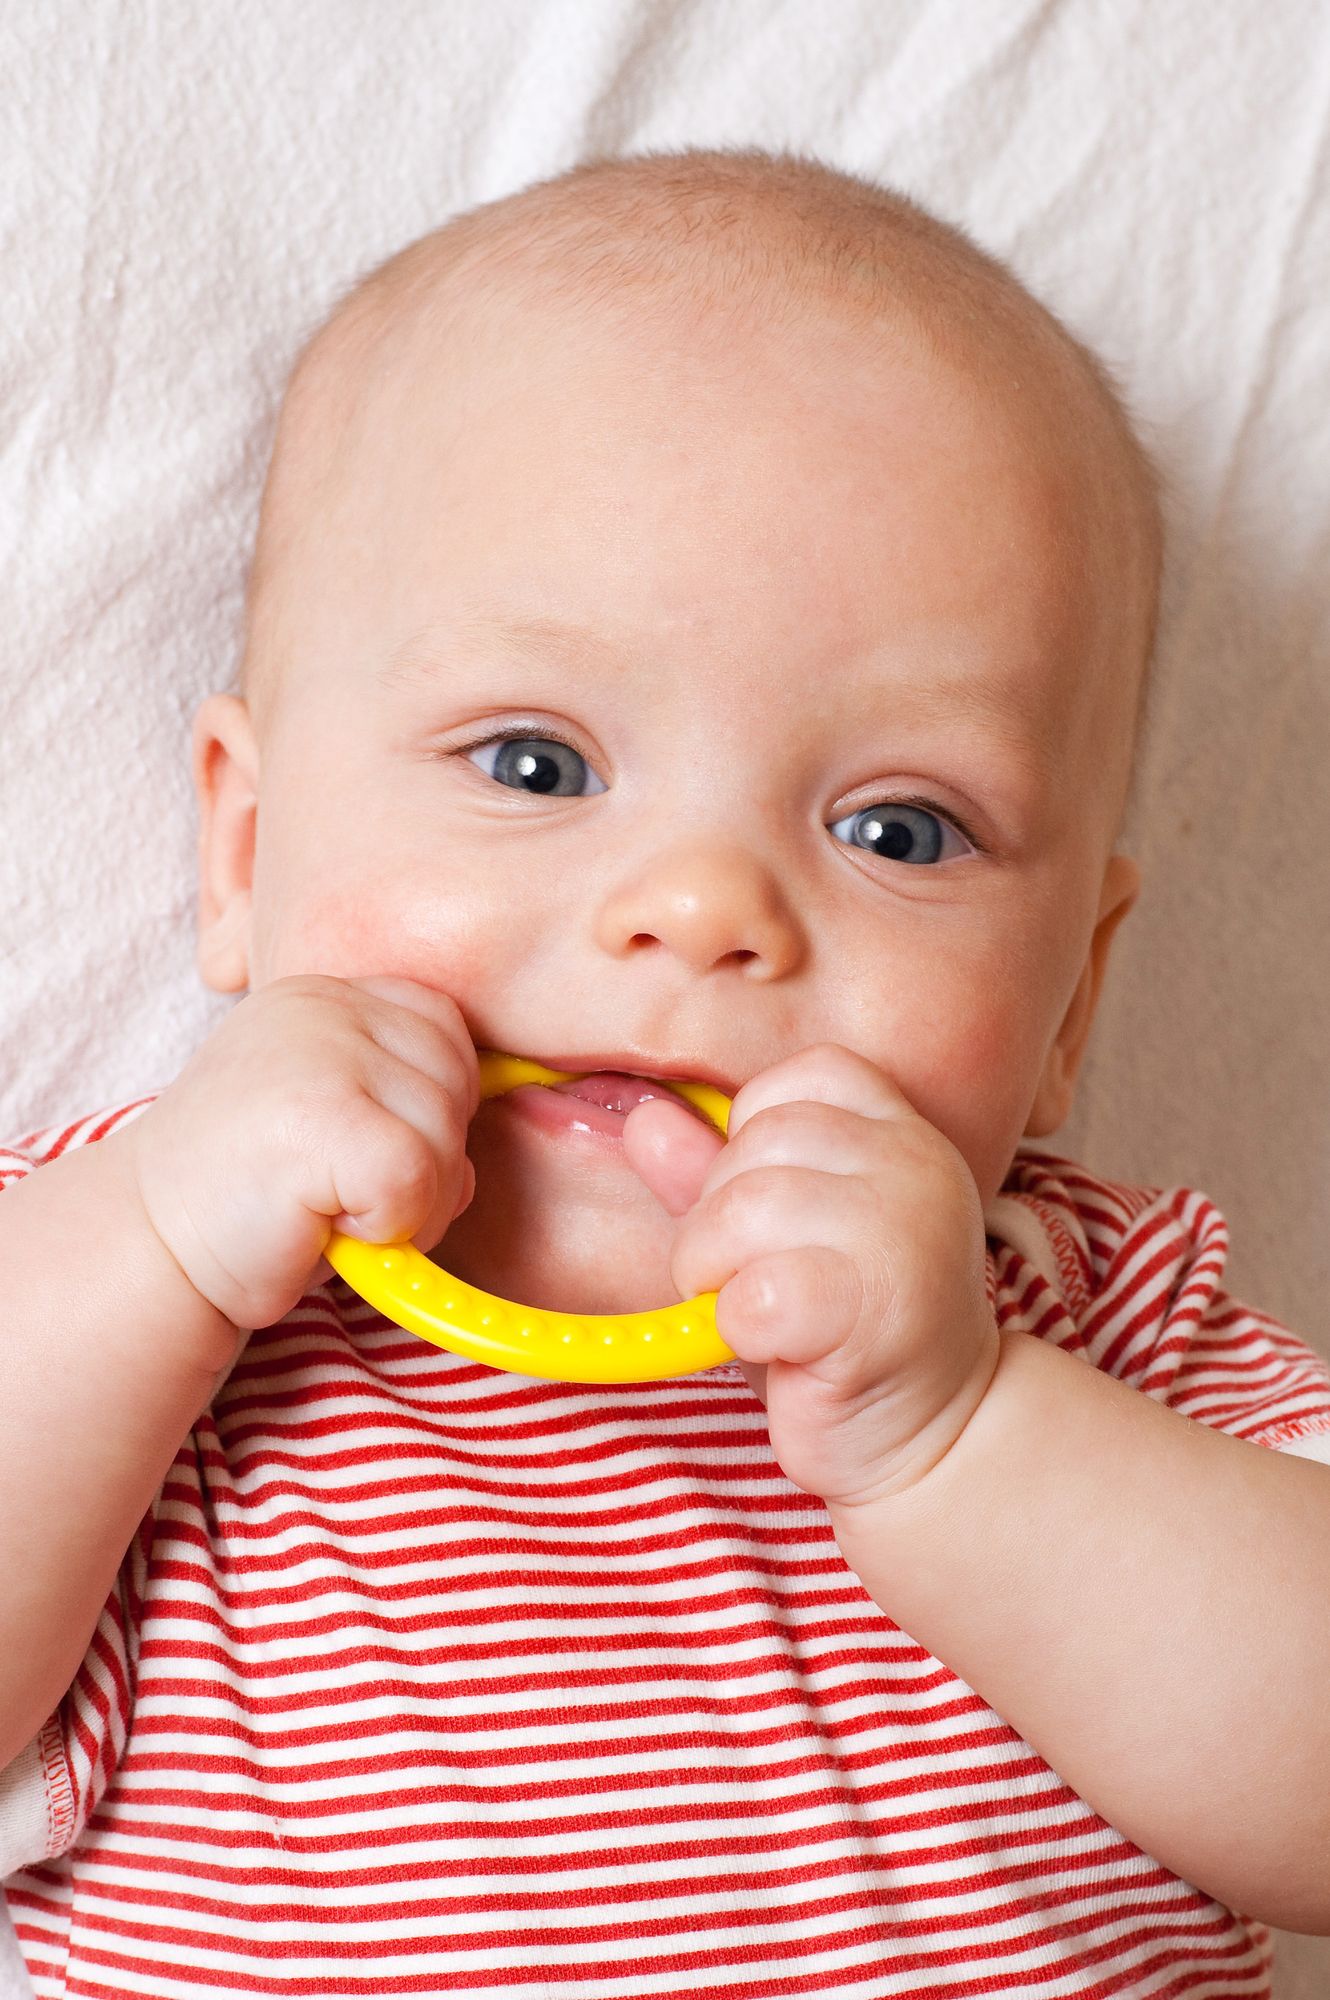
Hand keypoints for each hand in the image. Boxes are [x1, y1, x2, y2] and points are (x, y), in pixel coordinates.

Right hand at [125, 975, 478, 1333]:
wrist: (148, 1251)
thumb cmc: (253, 1194)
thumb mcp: (332, 1106)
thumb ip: (403, 1088)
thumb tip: (506, 1110)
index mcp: (330, 993)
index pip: (449, 1033)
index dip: (428, 1111)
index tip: (356, 1151)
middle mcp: (324, 1004)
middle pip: (459, 1083)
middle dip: (426, 1158)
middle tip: (343, 1189)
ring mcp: (320, 1053)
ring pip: (446, 1138)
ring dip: (408, 1203)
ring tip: (327, 1207)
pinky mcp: (320, 1117)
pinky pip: (418, 1181)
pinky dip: (387, 1226)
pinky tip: (322, 1223)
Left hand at [624, 1043, 999, 1513]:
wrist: (937, 1437)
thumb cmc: (848, 1331)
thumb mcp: (778, 1237)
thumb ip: (713, 1173)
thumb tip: (644, 1118)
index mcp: (902, 1132)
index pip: (804, 1075)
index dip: (753, 1134)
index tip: (768, 1208)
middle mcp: (915, 1165)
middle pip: (759, 1141)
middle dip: (715, 1217)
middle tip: (746, 1278)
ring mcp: (903, 1231)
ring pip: (745, 1209)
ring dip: (713, 1273)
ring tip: (749, 1313)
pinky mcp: (878, 1308)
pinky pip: (756, 1292)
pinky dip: (737, 1327)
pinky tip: (775, 1347)